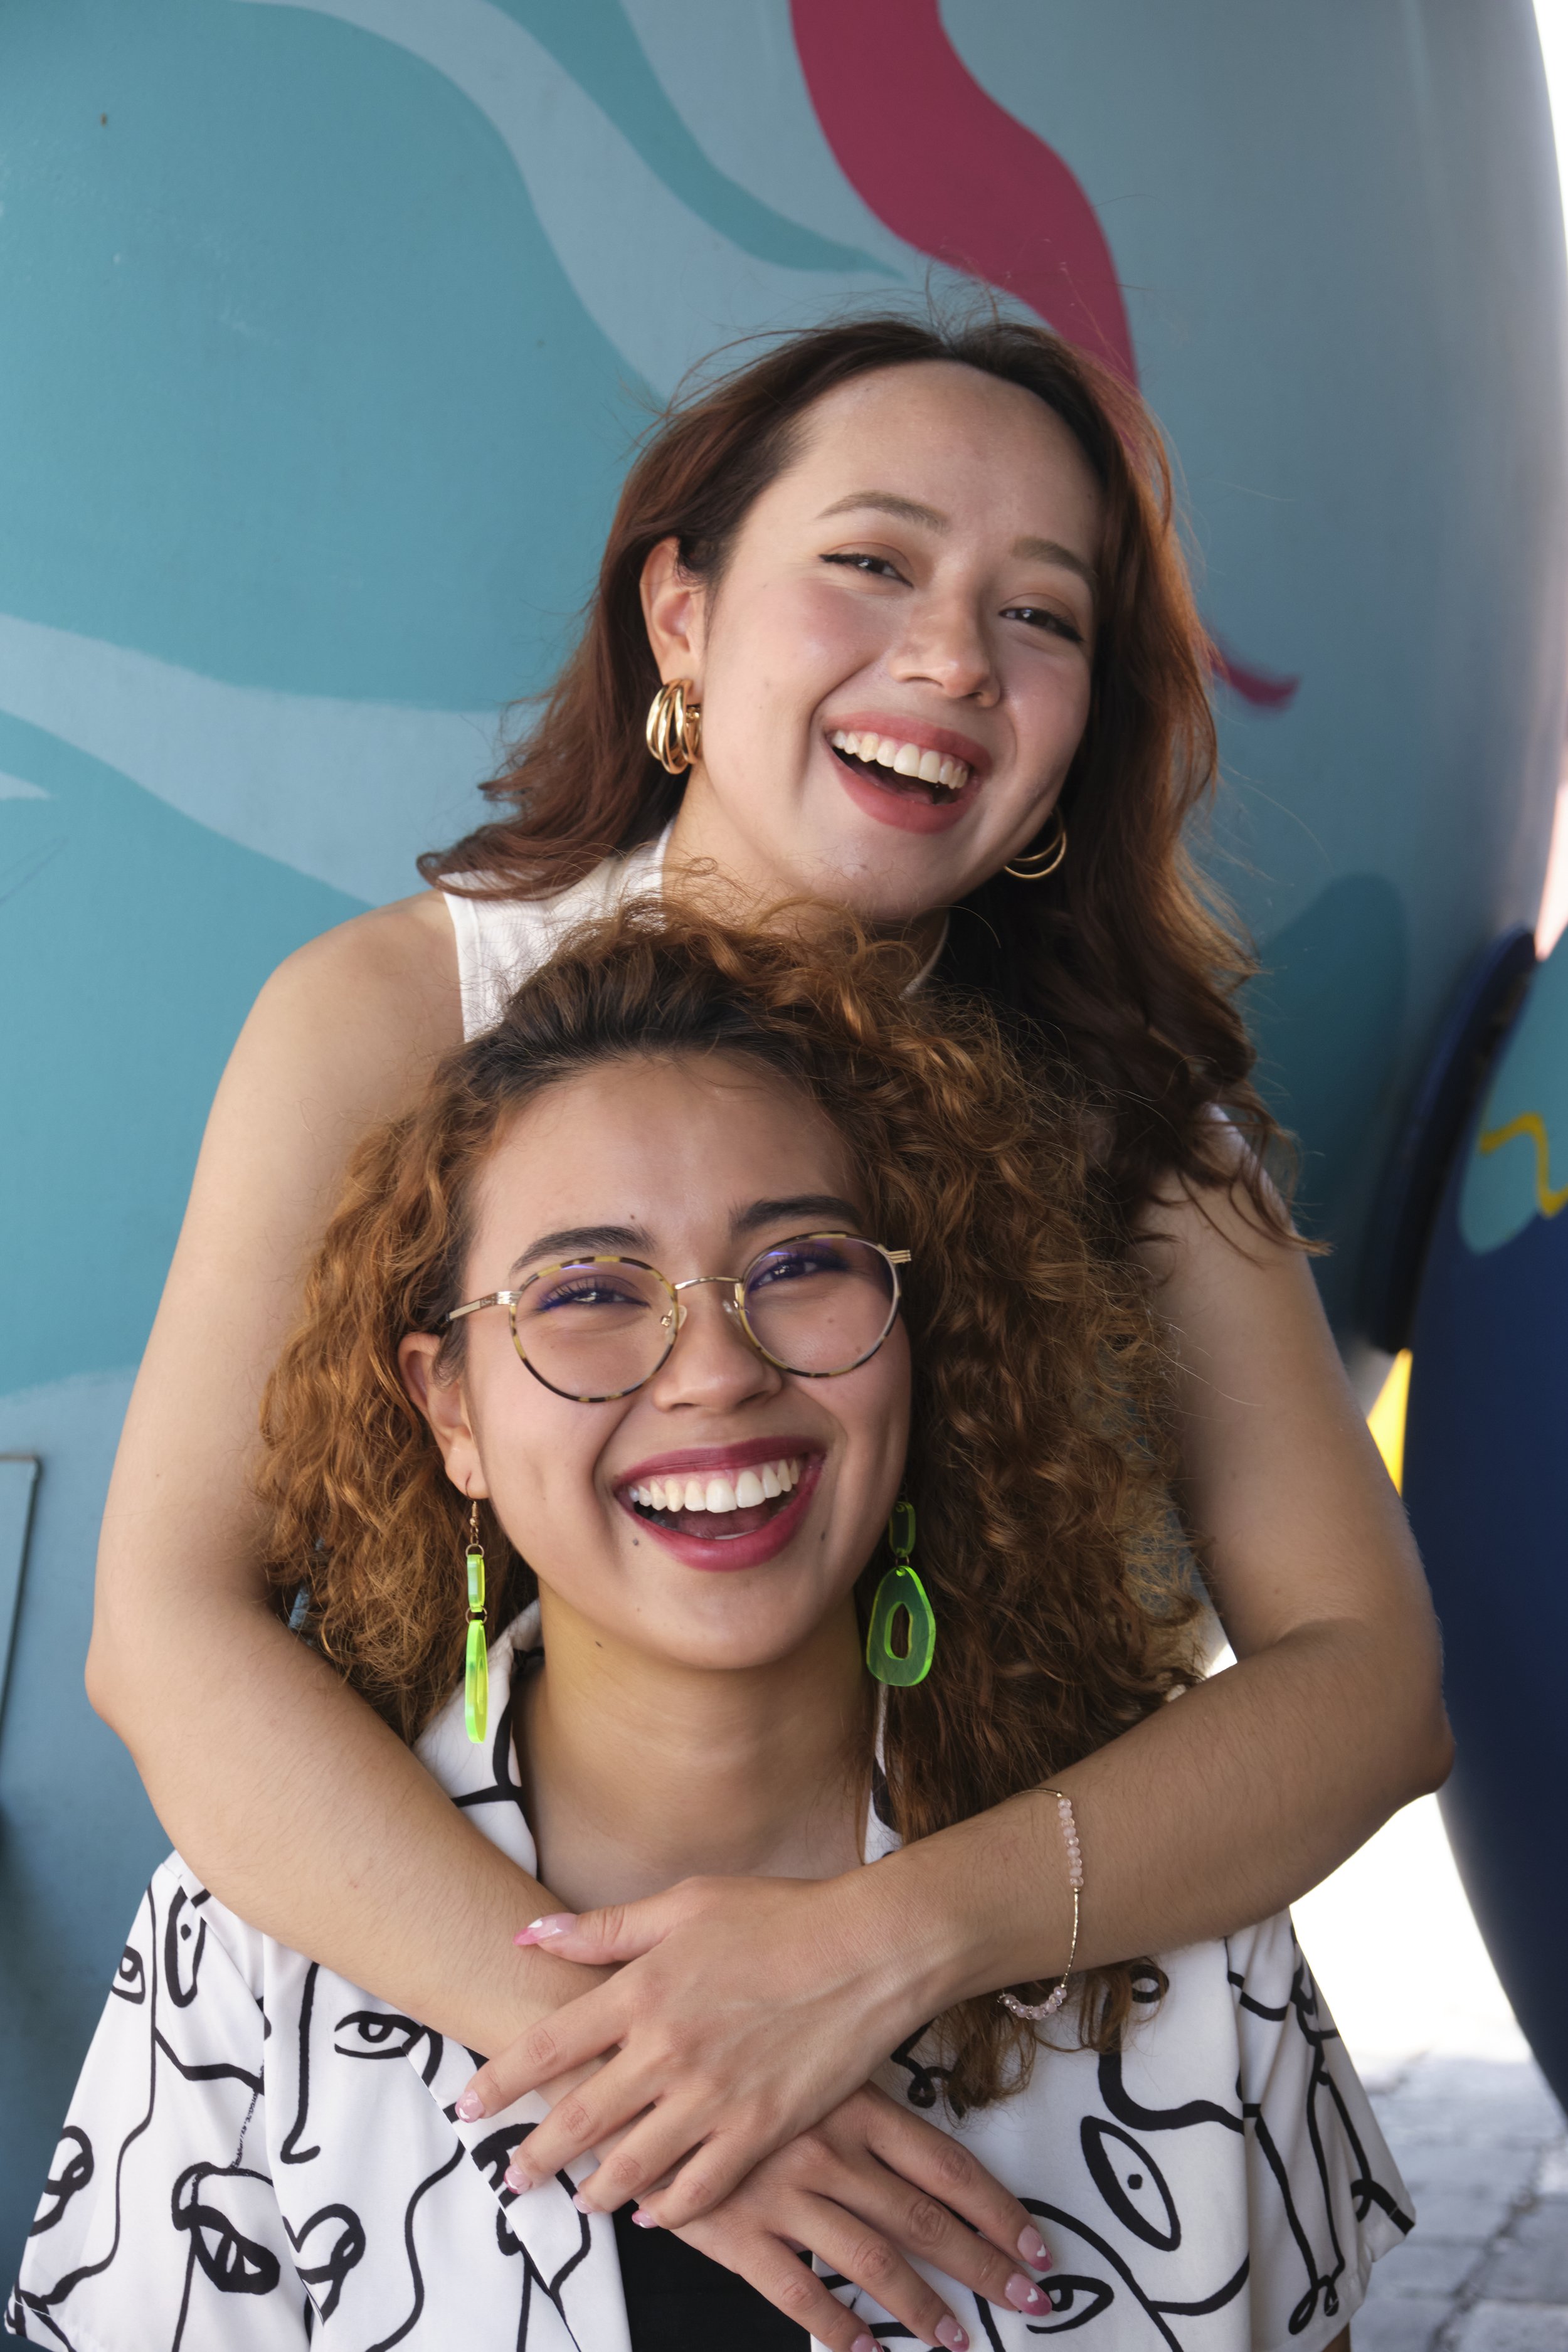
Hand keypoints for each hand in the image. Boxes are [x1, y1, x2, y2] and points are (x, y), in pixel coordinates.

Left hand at [459, 1873, 949, 2220]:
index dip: (498, 2082)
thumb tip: (527, 1934)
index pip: (546, 2047)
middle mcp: (666, 2050)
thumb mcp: (685, 1903)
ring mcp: (713, 2096)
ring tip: (576, 2202)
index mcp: (642, 1990)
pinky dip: (668, 2209)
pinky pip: (700, 2187)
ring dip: (594, 2190)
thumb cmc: (778, 1916)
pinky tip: (652, 2212)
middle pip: (577, 2119)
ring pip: (631, 2166)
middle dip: (533, 2155)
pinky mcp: (759, 2129)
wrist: (868, 1949)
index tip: (467, 2108)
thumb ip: (603, 1929)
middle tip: (510, 2178)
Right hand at [661, 2085, 1052, 2351]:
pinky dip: (836, 2329)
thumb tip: (911, 2134)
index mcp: (853, 2102)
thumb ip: (854, 2091)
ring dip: (923, 2310)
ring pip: (873, 2263)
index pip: (947, 2167)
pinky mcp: (735, 2229)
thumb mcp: (800, 2053)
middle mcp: (829, 2148)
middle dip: (984, 2267)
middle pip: (925, 2221)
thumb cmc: (721, 2046)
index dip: (998, 2212)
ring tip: (958, 2341)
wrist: (628, 2057)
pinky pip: (798, 2292)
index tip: (1036, 2247)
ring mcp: (783, 2191)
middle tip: (1031, 2302)